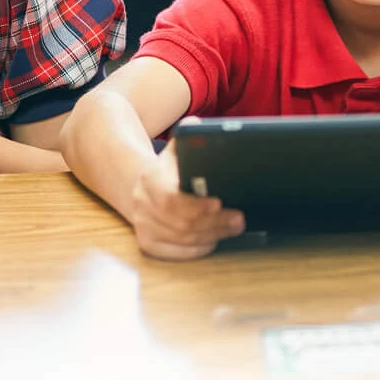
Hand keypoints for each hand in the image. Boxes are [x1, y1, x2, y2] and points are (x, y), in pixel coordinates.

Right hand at [128, 146, 242, 259]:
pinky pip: (179, 253)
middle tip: (239, 218)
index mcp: (150, 180)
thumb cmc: (168, 171)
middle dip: (214, 222)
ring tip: (234, 227)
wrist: (141, 190)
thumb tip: (197, 126)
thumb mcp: (175, 151)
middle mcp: (143, 206)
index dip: (197, 206)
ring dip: (213, 235)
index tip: (220, 204)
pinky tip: (215, 239)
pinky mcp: (149, 245)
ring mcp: (144, 228)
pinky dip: (201, 248)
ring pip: (183, 240)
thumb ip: (187, 136)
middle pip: (182, 223)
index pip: (171, 200)